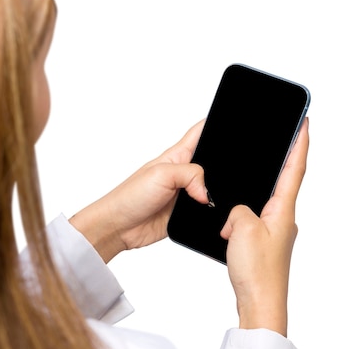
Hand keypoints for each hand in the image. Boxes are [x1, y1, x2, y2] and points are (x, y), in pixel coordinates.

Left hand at [70, 120, 209, 262]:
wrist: (119, 226)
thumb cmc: (130, 196)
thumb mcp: (161, 175)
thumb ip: (190, 175)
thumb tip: (207, 192)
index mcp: (177, 155)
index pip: (200, 132)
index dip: (214, 124)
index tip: (230, 122)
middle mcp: (183, 172)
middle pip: (212, 162)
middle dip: (222, 165)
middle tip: (220, 173)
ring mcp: (186, 193)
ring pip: (213, 187)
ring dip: (216, 192)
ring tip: (207, 197)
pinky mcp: (187, 212)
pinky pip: (207, 210)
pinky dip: (212, 212)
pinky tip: (207, 213)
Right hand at [220, 118, 308, 336]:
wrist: (260, 304)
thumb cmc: (258, 271)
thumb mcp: (242, 228)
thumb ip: (239, 209)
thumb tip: (237, 213)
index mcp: (283, 210)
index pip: (295, 168)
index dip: (299, 143)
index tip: (304, 123)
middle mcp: (283, 220)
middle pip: (282, 183)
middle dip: (278, 163)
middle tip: (275, 142)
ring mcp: (274, 234)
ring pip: (262, 204)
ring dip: (250, 197)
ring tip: (237, 190)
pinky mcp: (262, 246)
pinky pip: (251, 222)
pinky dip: (240, 217)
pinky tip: (228, 223)